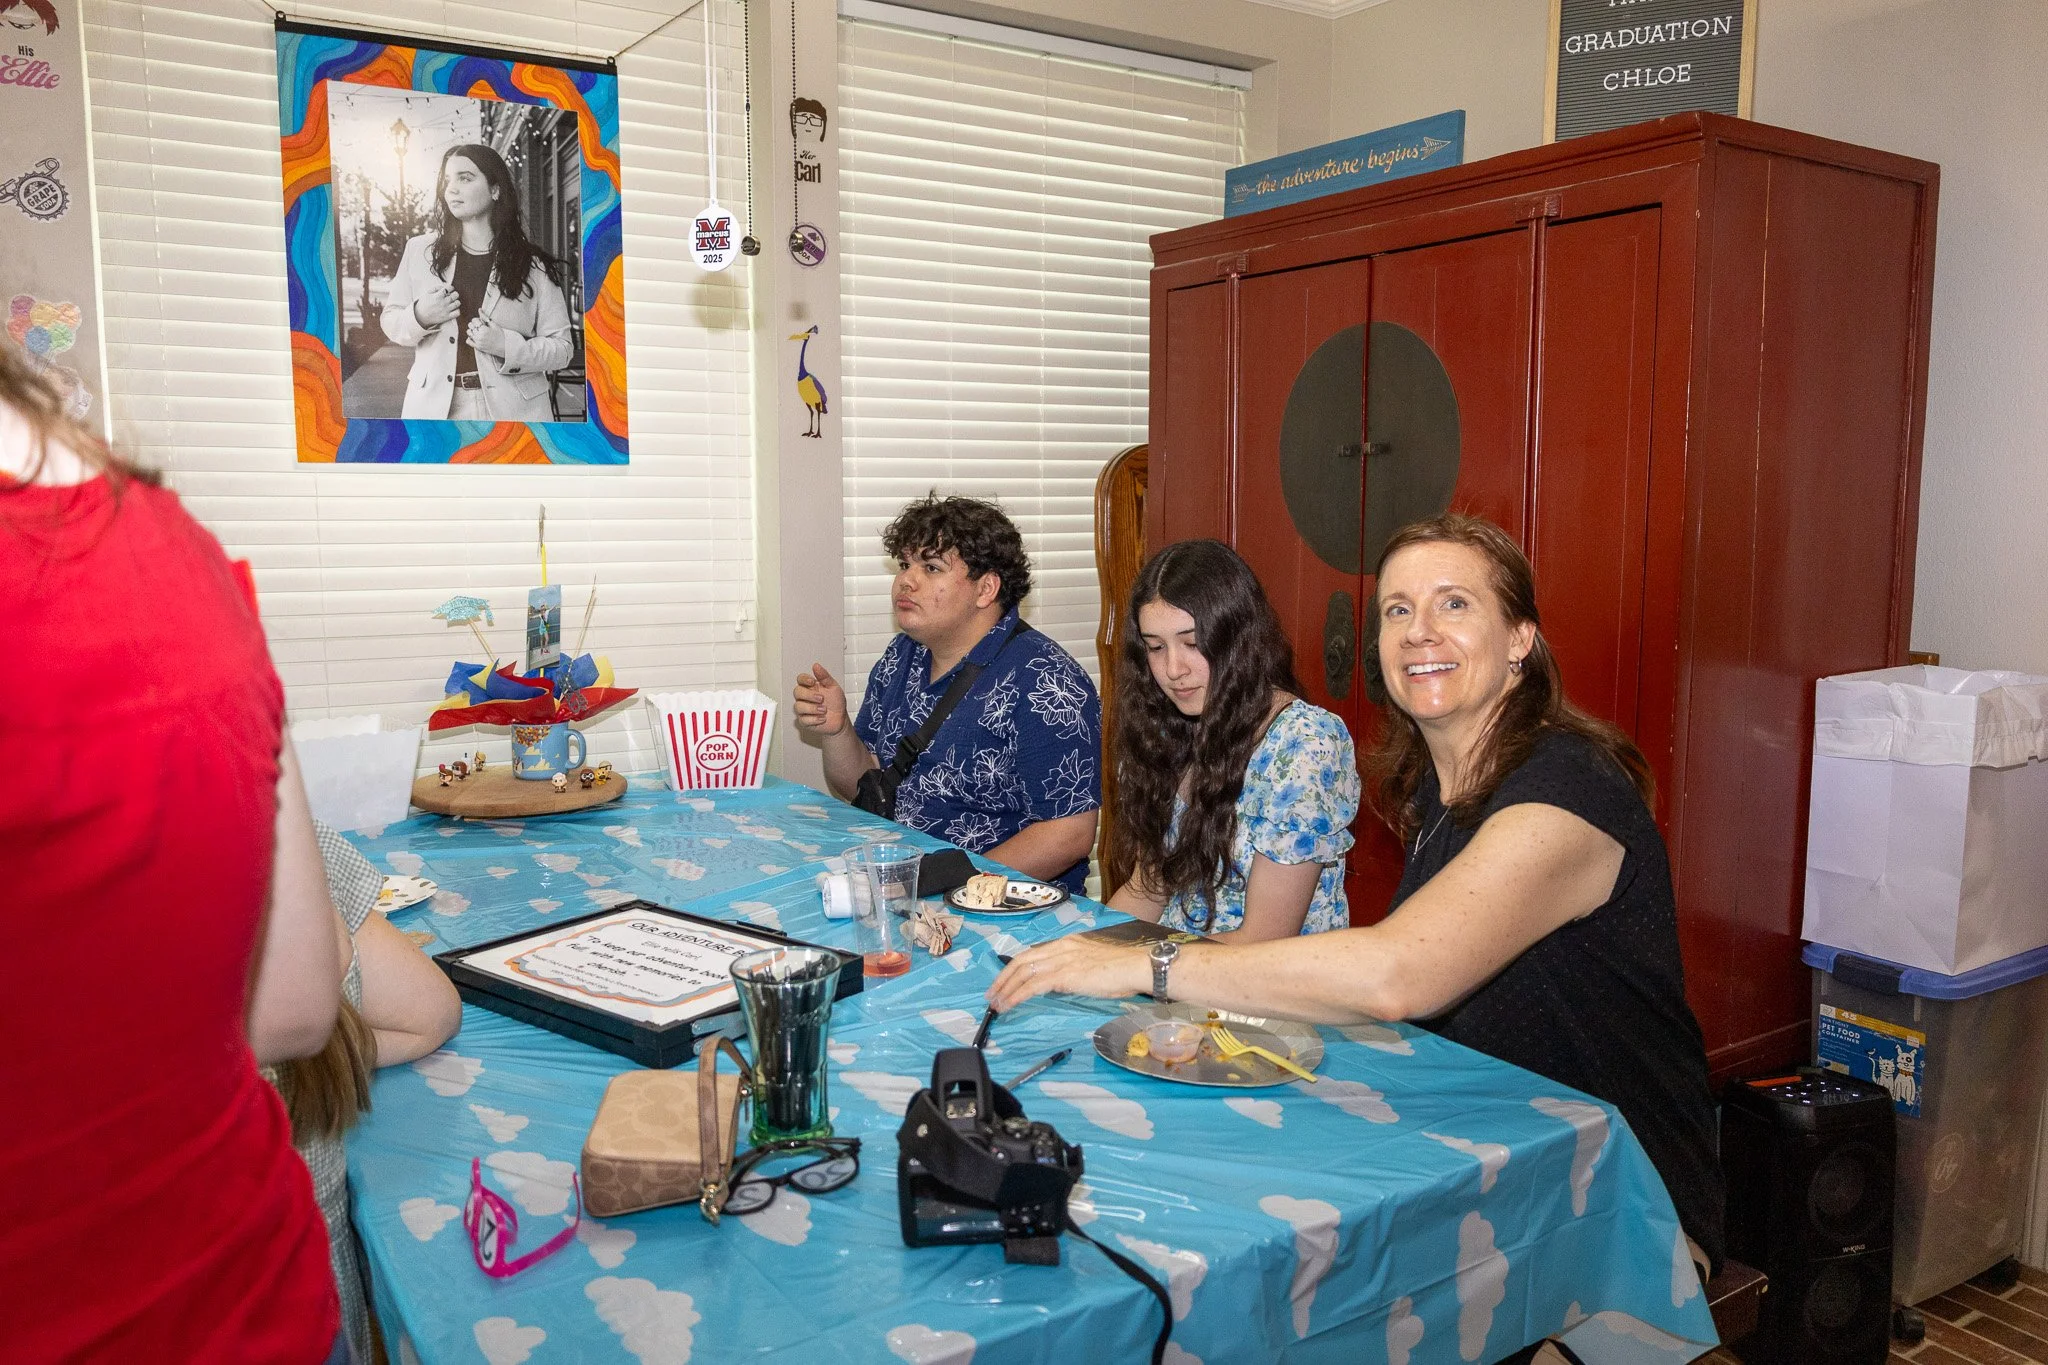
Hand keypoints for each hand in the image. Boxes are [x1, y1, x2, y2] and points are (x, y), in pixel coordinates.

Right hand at [413, 283, 458, 327]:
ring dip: (456, 301)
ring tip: (453, 302)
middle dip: (455, 294)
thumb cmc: (423, 304)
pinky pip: (457, 313)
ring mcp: (446, 310)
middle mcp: (443, 303)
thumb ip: (435, 288)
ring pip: (457, 303)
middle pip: (455, 295)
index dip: (451, 287)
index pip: (449, 288)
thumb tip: (444, 286)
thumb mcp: (427, 293)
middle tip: (452, 295)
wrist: (420, 317)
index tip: (450, 289)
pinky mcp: (447, 317)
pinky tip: (453, 309)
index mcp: (437, 296)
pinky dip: (457, 310)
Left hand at [466, 316, 507, 358]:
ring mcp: (478, 342)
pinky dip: (470, 338)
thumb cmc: (501, 335)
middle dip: (474, 324)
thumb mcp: (494, 325)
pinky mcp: (478, 347)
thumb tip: (479, 309)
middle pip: (470, 325)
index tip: (482, 322)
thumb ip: (485, 317)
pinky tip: (475, 337)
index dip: (477, 320)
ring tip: (478, 332)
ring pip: (469, 332)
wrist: (505, 347)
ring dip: (472, 331)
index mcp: (484, 329)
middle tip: (480, 327)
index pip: (474, 320)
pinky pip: (468, 341)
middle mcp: (480, 336)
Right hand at [793, 661, 848, 736]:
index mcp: (811, 687)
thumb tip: (816, 666)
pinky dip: (814, 719)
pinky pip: (803, 720)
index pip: (800, 679)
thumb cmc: (836, 703)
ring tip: (824, 710)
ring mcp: (804, 709)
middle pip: (797, 692)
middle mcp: (805, 698)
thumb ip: (824, 676)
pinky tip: (822, 718)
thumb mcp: (834, 687)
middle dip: (809, 695)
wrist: (840, 720)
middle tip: (821, 698)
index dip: (804, 679)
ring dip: (812, 708)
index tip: (812, 682)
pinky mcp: (804, 721)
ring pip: (798, 706)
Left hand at [986, 935, 1150, 1013]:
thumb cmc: (1122, 970)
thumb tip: (1061, 982)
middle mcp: (1061, 947)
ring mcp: (1062, 959)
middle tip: (991, 994)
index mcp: (1068, 942)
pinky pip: (1033, 986)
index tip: (1004, 981)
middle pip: (1022, 960)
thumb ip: (1075, 968)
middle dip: (1003, 978)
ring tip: (996, 1004)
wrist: (1136, 967)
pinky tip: (1009, 1005)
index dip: (1014, 968)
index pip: (1033, 953)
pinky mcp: (1064, 975)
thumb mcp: (1093, 964)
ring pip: (1023, 972)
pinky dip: (1017, 996)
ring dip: (1006, 989)